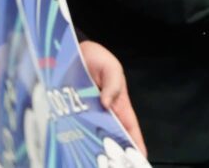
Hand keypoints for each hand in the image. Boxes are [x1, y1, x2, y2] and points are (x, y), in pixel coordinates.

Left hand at [79, 40, 146, 157]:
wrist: (71, 52)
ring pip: (90, 134)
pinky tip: (68, 148)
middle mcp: (102, 113)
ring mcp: (85, 114)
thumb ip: (112, 84)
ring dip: (90, 147)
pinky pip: (71, 127)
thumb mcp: (111, 67)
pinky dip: (71, 137)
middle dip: (113, 151)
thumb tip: (107, 103)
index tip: (140, 158)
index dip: (135, 141)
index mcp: (118, 103)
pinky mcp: (68, 113)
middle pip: (110, 136)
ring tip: (90, 162)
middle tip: (112, 165)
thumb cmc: (97, 59)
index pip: (129, 126)